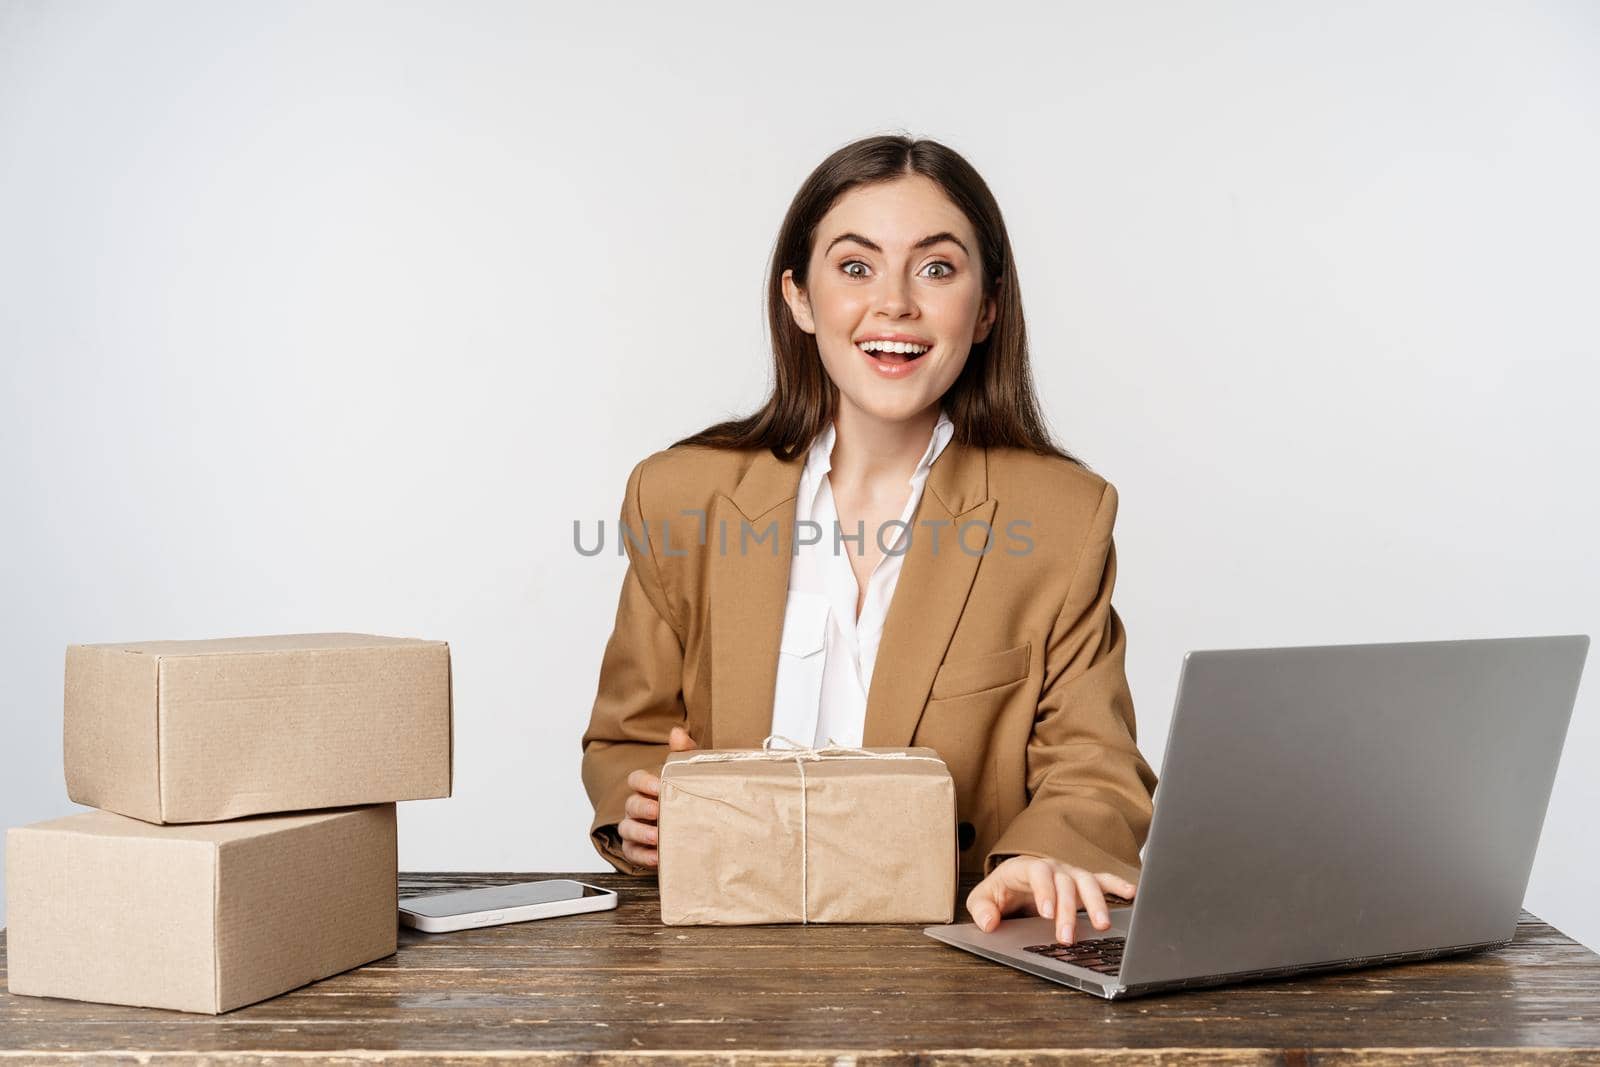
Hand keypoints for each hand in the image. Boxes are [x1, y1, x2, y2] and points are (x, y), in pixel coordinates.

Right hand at [616, 725, 698, 868]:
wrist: (703, 829)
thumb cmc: (690, 797)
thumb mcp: (691, 775)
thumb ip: (685, 753)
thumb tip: (677, 732)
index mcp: (648, 788)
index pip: (635, 779)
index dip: (644, 782)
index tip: (658, 786)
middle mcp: (637, 808)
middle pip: (630, 804)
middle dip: (643, 808)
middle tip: (658, 811)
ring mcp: (636, 829)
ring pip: (626, 829)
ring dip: (641, 832)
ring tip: (658, 836)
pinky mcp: (639, 850)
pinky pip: (632, 853)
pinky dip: (643, 855)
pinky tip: (657, 856)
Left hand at [966, 855, 1136, 943]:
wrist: (1013, 881)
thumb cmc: (1000, 890)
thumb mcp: (982, 898)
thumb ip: (981, 909)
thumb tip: (989, 923)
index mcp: (1026, 867)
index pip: (1038, 873)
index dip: (1044, 891)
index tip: (1046, 913)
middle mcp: (1052, 867)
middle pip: (1064, 883)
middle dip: (1067, 910)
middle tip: (1067, 937)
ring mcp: (1070, 874)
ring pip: (1086, 883)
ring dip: (1096, 903)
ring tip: (1102, 924)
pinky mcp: (1082, 883)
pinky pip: (1103, 880)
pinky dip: (1118, 885)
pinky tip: (1132, 894)